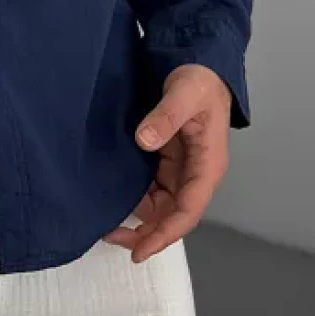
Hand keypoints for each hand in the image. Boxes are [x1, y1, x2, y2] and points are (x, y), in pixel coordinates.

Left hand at [102, 64, 231, 263]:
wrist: (199, 64)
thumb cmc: (200, 80)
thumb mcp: (185, 93)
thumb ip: (166, 115)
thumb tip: (144, 141)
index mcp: (208, 165)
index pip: (188, 210)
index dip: (165, 233)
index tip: (141, 250)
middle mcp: (195, 174)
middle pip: (173, 215)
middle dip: (146, 233)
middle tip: (111, 237)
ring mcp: (180, 169)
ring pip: (160, 206)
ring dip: (138, 219)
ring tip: (106, 225)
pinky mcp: (165, 161)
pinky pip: (151, 189)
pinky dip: (134, 198)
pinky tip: (112, 199)